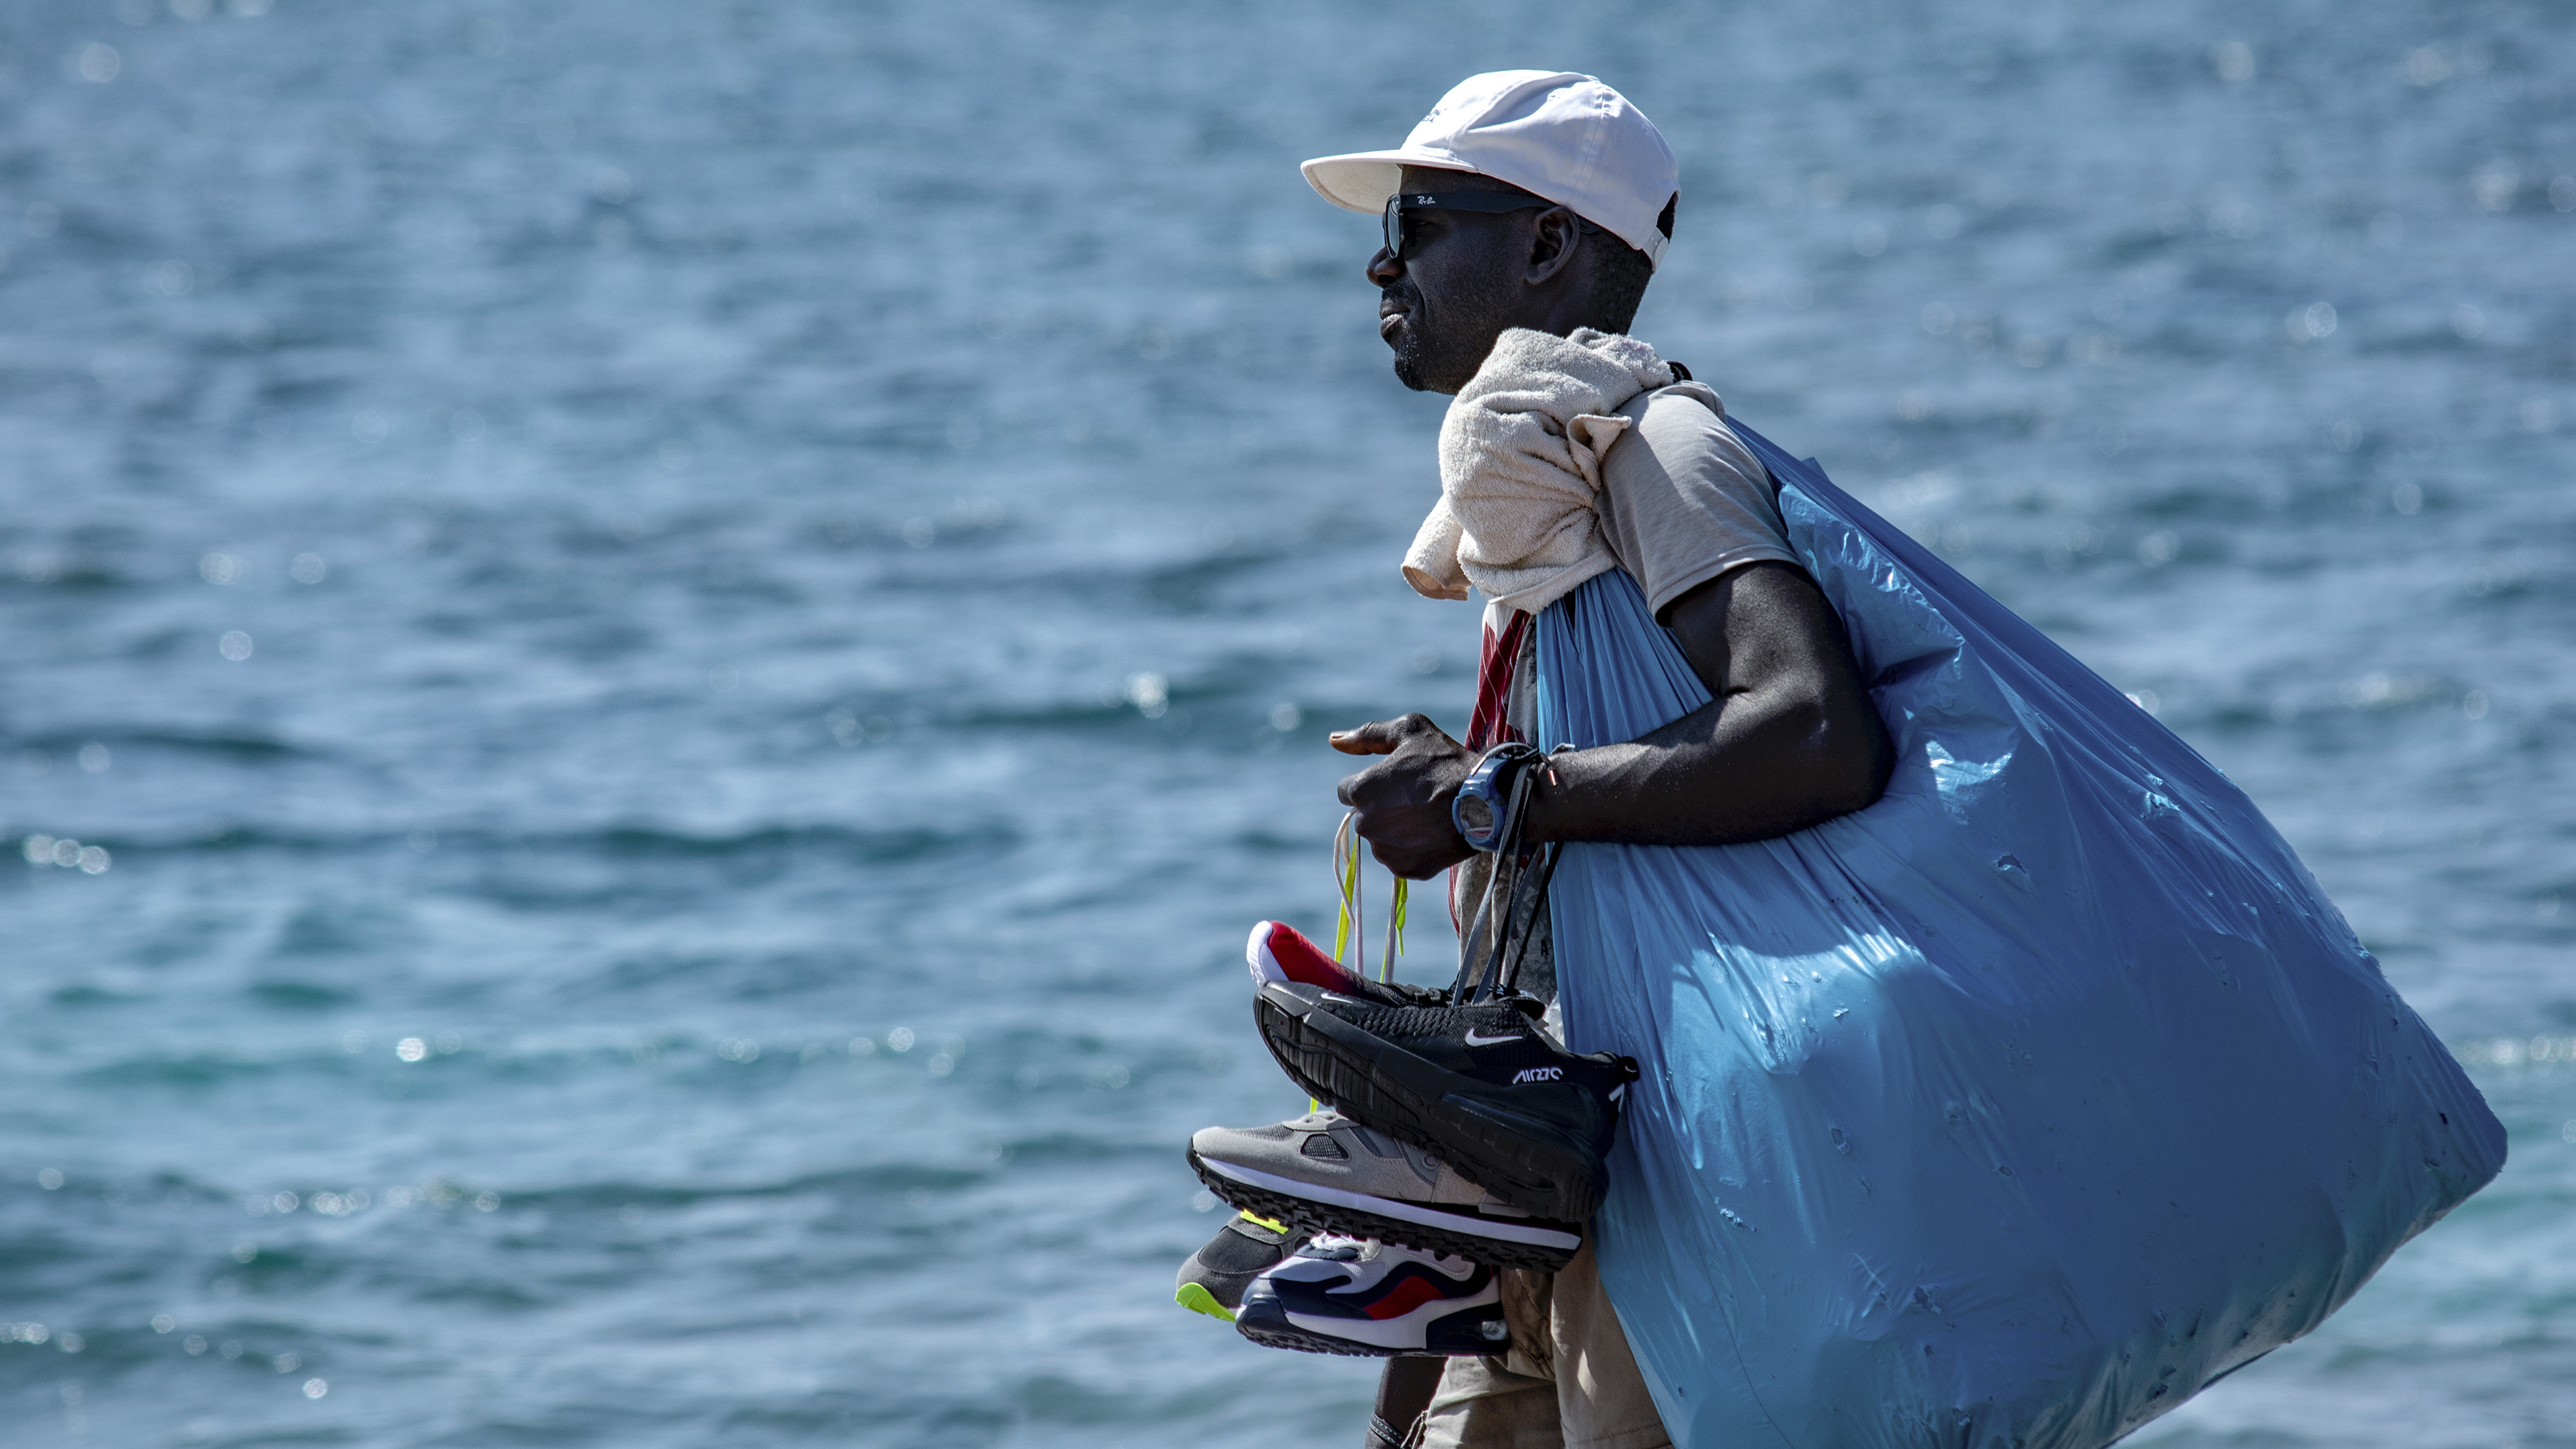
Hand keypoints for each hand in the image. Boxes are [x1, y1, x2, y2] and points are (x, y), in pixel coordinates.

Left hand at [1331, 714, 1479, 878]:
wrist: (1484, 801)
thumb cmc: (1445, 761)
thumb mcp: (1409, 730)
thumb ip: (1367, 735)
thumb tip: (1333, 740)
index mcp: (1361, 791)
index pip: (1348, 790)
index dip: (1372, 783)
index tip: (1396, 781)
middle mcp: (1366, 824)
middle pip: (1365, 816)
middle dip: (1383, 808)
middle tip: (1415, 798)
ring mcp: (1385, 851)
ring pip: (1381, 839)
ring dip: (1396, 830)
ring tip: (1427, 816)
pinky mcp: (1405, 870)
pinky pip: (1400, 858)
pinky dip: (1412, 849)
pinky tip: (1433, 834)